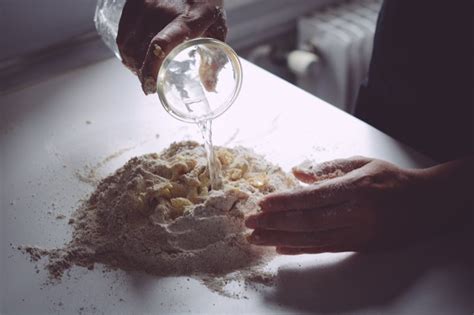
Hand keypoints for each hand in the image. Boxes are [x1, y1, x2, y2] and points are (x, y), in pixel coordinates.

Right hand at [117, 0, 226, 93]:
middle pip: (141, 50)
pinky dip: (126, 52)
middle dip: (143, 73)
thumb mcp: (218, 29)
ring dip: (133, 64)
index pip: (161, 44)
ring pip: (128, 44)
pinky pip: (123, 35)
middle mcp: (162, 11)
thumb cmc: (206, 4)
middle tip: (150, 84)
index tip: (149, 86)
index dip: (151, 67)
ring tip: (143, 71)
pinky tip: (135, 58)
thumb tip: (210, 87)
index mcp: (187, 20)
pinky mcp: (134, 4)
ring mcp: (145, 5)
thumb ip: (214, 59)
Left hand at [245, 157, 471, 253]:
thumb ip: (327, 168)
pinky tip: (280, 248)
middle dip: (274, 223)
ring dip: (280, 239)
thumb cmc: (390, 179)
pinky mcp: (358, 246)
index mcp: (354, 188)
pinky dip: (300, 248)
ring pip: (311, 239)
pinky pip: (323, 249)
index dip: (284, 202)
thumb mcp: (361, 163)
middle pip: (306, 221)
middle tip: (249, 223)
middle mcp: (354, 213)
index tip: (261, 204)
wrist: (425, 205)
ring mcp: (356, 233)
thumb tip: (296, 173)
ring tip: (257, 238)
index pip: (311, 198)